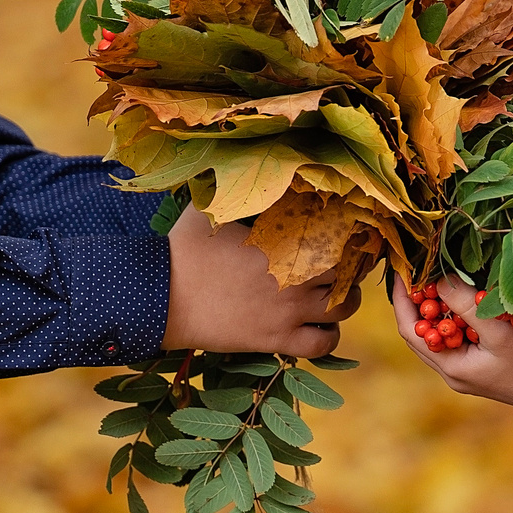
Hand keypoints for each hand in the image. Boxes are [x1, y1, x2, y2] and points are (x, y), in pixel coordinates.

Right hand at [163, 208, 342, 356]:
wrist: (163, 297)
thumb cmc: (183, 250)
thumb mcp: (209, 209)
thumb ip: (232, 191)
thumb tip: (238, 166)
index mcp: (284, 240)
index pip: (337, 234)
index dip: (346, 234)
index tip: (342, 236)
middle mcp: (295, 274)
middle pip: (347, 270)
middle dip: (349, 266)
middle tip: (341, 266)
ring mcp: (289, 310)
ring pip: (344, 307)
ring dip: (346, 300)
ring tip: (336, 295)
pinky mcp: (277, 339)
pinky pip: (323, 345)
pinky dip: (330, 337)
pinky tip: (322, 328)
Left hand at [392, 276, 512, 406]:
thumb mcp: (498, 331)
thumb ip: (467, 305)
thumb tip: (438, 280)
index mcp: (450, 367)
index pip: (409, 330)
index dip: (402, 299)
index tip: (402, 272)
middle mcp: (451, 372)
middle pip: (419, 333)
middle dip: (415, 301)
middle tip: (419, 271)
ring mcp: (463, 370)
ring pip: (436, 335)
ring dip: (434, 308)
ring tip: (437, 280)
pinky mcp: (476, 366)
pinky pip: (453, 338)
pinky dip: (451, 318)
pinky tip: (461, 300)